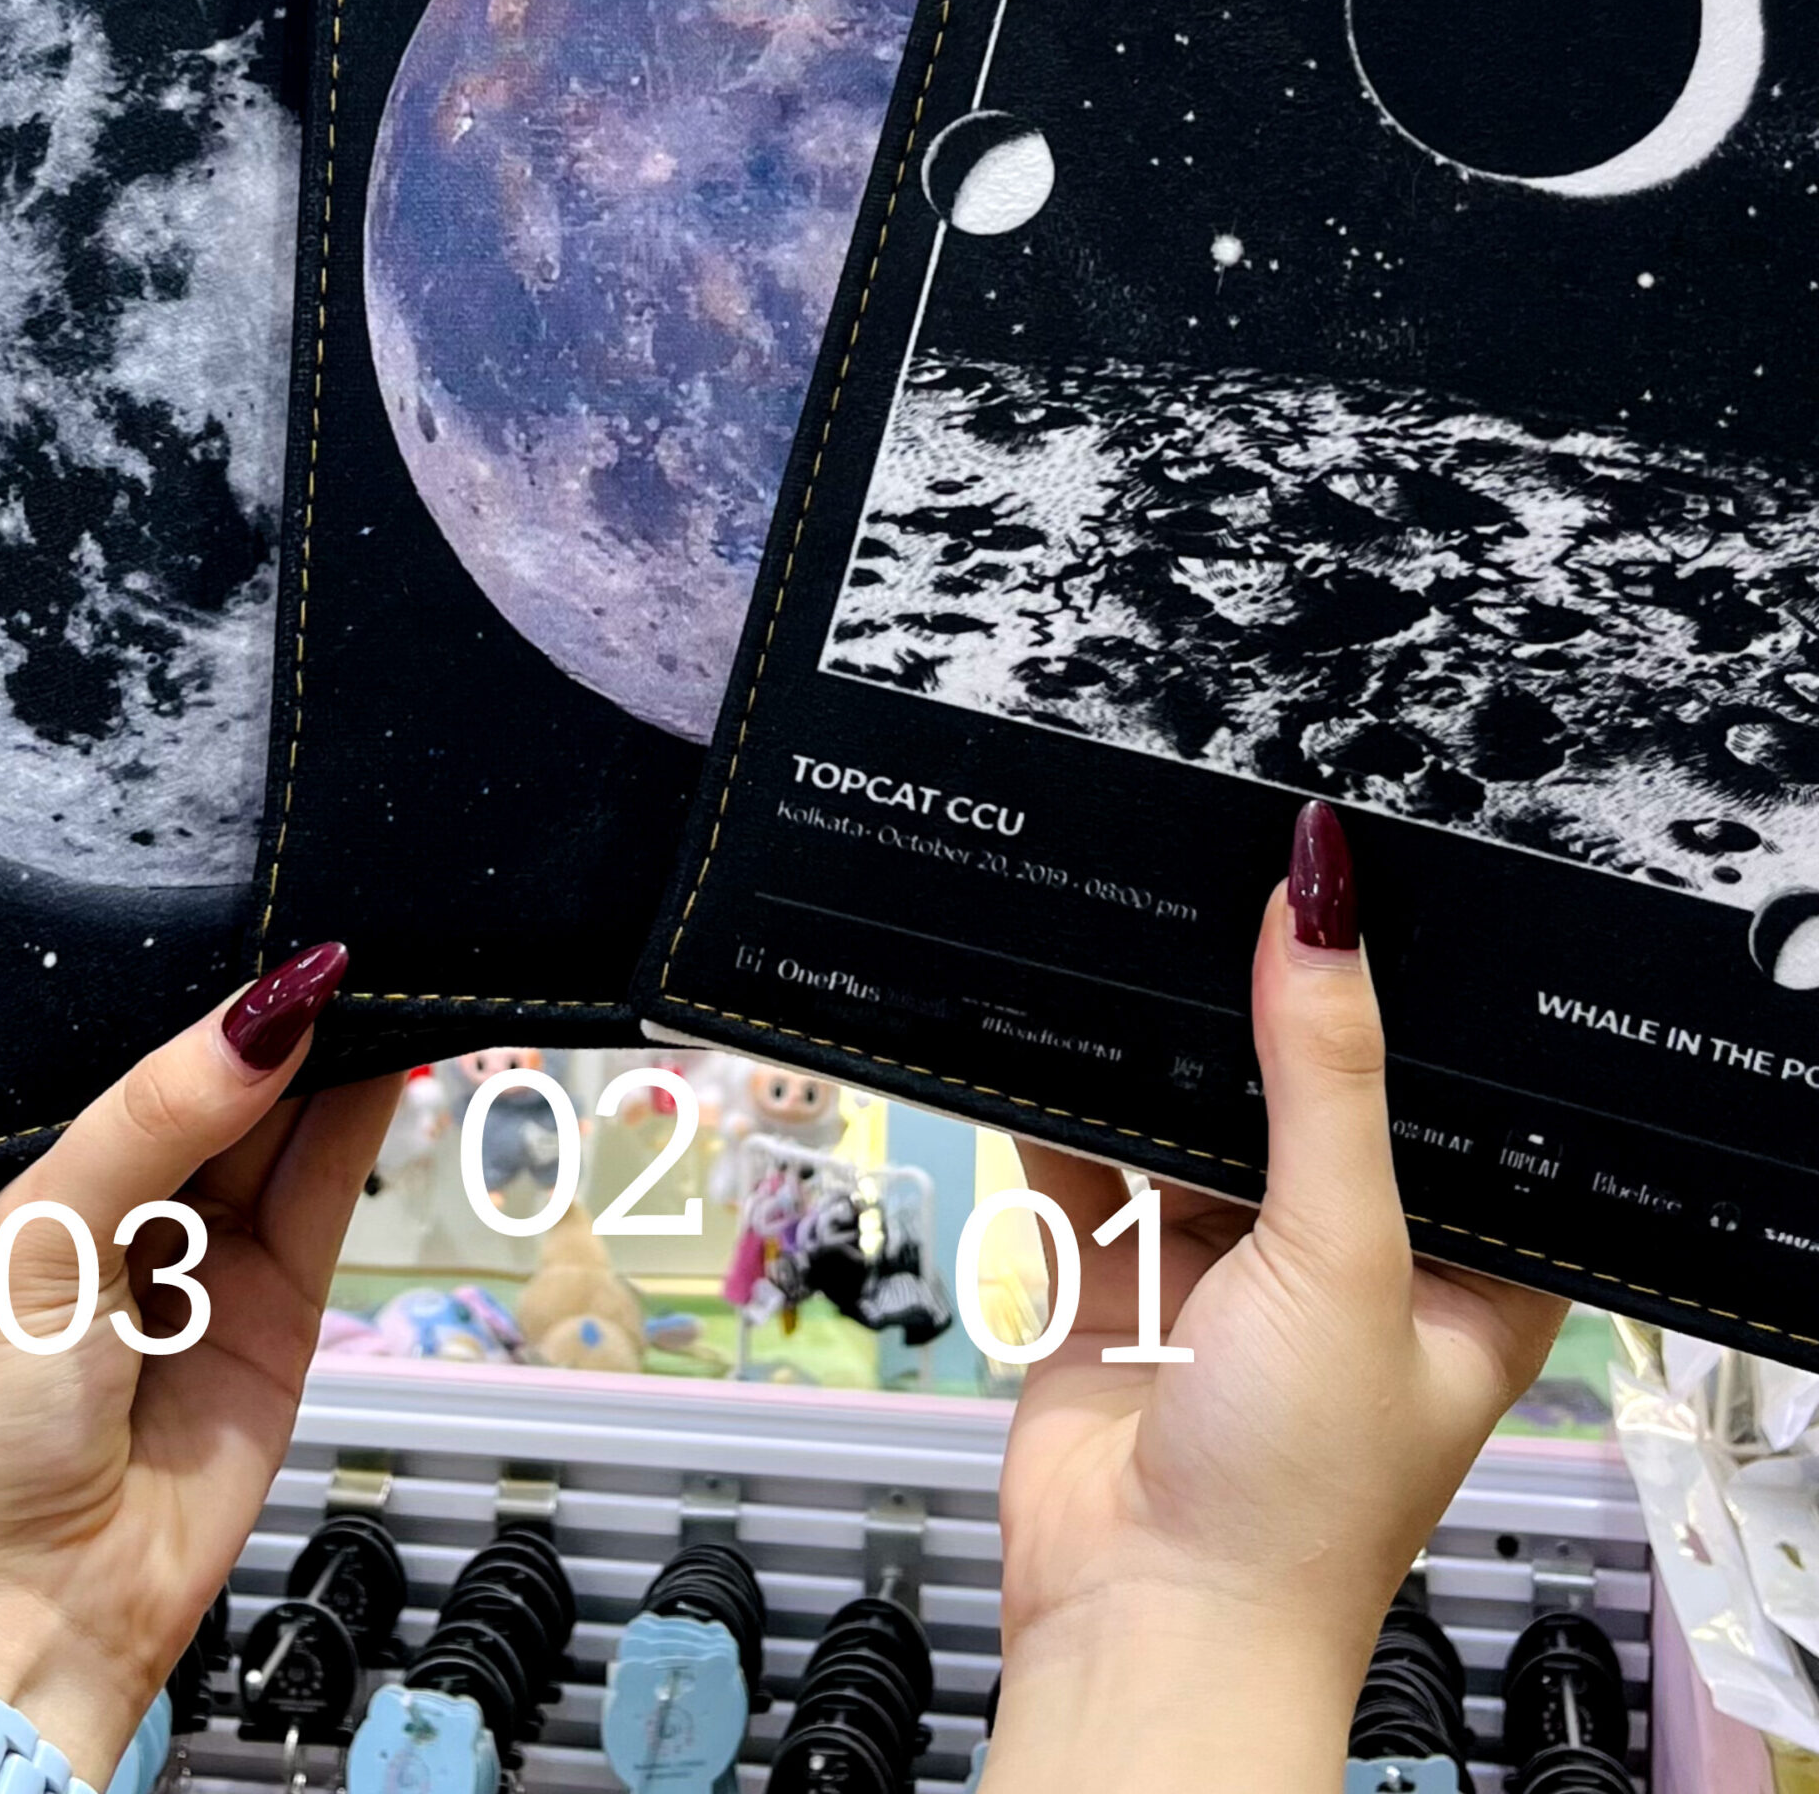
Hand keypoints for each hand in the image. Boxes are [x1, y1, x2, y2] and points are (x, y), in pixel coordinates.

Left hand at [0, 946, 399, 1785]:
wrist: (27, 1616)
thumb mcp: (39, 1242)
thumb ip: (151, 1123)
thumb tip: (264, 1018)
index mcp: (36, 1176)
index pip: (129, 1054)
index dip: (193, 994)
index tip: (254, 912)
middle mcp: (125, 1202)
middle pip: (218, 1078)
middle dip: (270, 1011)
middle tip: (333, 921)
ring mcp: (208, 1249)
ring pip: (285, 1119)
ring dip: (330, 1046)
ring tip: (377, 961)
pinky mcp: (282, 1301)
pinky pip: (329, 1187)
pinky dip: (363, 1113)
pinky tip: (388, 1040)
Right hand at [983, 805, 1566, 1793]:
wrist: (1140, 1619)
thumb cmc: (1299, 1495)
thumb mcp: (1340, 1252)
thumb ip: (1325, 1074)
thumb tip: (1320, 901)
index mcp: (1457, 1269)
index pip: (1448, 1102)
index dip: (1415, 1003)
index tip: (1370, 885)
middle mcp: (1341, 1261)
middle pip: (1305, 1095)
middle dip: (1264, 1008)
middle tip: (1230, 875)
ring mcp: (1221, 1269)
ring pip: (1188, 1117)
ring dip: (1156, 1047)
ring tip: (1136, 921)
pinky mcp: (1114, 1279)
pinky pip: (1084, 1158)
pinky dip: (1058, 1095)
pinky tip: (1039, 1013)